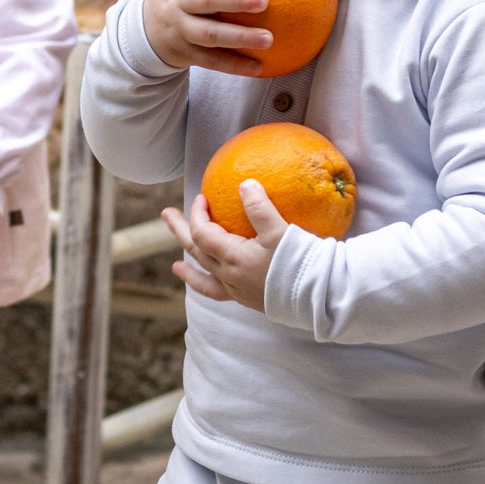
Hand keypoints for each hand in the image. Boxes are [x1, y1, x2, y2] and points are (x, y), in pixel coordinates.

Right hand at [142, 0, 271, 75]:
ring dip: (240, 37)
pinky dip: (235, 65)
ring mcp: (180, 30)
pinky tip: (259, 67)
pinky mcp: (185, 54)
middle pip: (205, 0)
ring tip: (269, 39)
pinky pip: (212, 61)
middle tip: (265, 0)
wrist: (146, 29)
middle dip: (235, 0)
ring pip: (211, 35)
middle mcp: (178, 3)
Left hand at [162, 182, 288, 311]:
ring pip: (204, 275)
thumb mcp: (279, 230)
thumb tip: (244, 184)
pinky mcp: (247, 299)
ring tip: (176, 265)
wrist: (318, 296)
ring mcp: (236, 290)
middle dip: (180, 231)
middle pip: (196, 251)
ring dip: (189, 263)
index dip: (198, 214)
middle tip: (166, 214)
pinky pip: (219, 294)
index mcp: (233, 257)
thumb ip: (259, 207)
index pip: (202, 233)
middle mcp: (229, 276)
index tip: (202, 198)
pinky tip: (209, 285)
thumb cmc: (299, 261)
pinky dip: (207, 287)